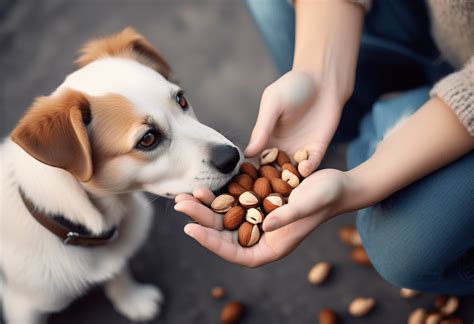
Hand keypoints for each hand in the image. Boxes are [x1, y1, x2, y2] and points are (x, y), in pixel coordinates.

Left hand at [174, 169, 350, 266]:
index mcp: (272, 246)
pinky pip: (233, 203)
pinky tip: (204, 187)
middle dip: (201, 221)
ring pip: (225, 218)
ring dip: (204, 208)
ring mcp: (258, 220)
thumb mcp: (308, 206)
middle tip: (180, 205)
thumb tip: (266, 225)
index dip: (212, 244)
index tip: (191, 229)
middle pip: (225, 235)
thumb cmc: (326, 198)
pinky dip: (219, 196)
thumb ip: (287, 217)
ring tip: (184, 196)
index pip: (237, 253)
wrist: (335, 184)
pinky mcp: (257, 203)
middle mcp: (261, 236)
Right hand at [245, 70, 343, 176]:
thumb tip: (248, 154)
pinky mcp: (316, 150)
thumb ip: (261, 129)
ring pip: (292, 172)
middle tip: (267, 194)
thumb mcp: (273, 104)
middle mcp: (281, 148)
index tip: (245, 184)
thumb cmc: (292, 86)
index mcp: (266, 138)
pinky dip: (306, 169)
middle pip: (274, 171)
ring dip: (289, 180)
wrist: (323, 79)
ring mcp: (299, 150)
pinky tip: (303, 170)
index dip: (251, 172)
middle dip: (270, 183)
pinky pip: (310, 164)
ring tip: (286, 186)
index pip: (256, 160)